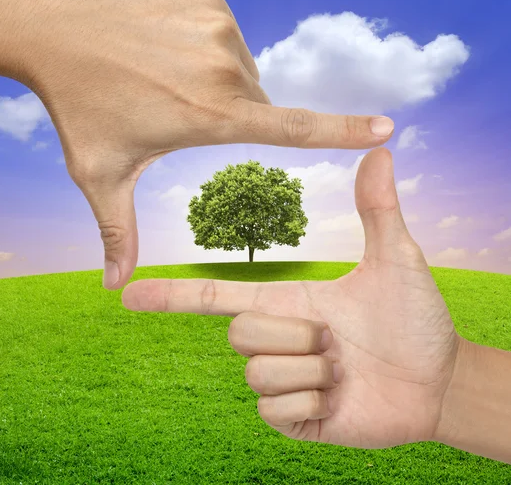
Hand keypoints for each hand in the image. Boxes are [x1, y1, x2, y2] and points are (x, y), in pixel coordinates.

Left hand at [15, 0, 394, 289]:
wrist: (52, 27)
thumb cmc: (77, 106)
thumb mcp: (100, 175)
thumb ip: (118, 233)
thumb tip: (116, 289)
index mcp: (210, 115)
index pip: (293, 128)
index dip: (343, 131)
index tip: (386, 126)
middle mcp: (224, 67)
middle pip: (255, 102)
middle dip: (227, 113)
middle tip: (175, 106)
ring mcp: (218, 26)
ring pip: (240, 67)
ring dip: (215, 79)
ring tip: (165, 75)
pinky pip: (223, 36)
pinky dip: (204, 47)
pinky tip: (164, 46)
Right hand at [121, 147, 460, 447]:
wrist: (440, 383)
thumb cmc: (415, 319)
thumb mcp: (395, 258)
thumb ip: (378, 208)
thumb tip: (380, 149)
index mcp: (285, 300)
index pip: (216, 297)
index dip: (172, 295)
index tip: (128, 293)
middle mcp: (277, 337)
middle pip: (240, 333)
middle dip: (294, 335)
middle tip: (337, 340)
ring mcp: (282, 381)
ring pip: (258, 374)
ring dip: (312, 372)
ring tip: (343, 370)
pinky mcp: (292, 419)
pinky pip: (276, 412)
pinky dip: (316, 404)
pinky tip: (341, 399)